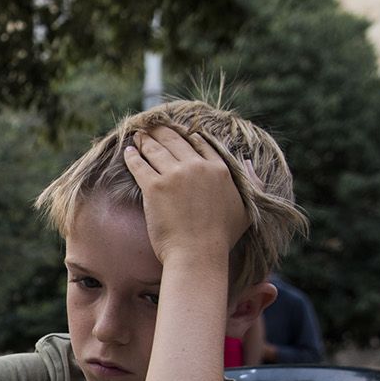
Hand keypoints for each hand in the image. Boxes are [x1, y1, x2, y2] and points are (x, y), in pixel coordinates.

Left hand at [124, 126, 246, 266]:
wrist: (198, 254)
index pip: (200, 144)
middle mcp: (197, 167)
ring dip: (145, 140)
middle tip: (151, 126)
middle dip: (161, 132)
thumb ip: (251, 182)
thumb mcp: (246, 208)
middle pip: (175, 141)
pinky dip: (132, 157)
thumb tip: (246, 161)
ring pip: (156, 149)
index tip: (177, 131)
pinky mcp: (155, 187)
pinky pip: (139, 165)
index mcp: (219, 169)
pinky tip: (128, 152)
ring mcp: (175, 175)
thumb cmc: (222, 238)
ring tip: (138, 136)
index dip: (186, 135)